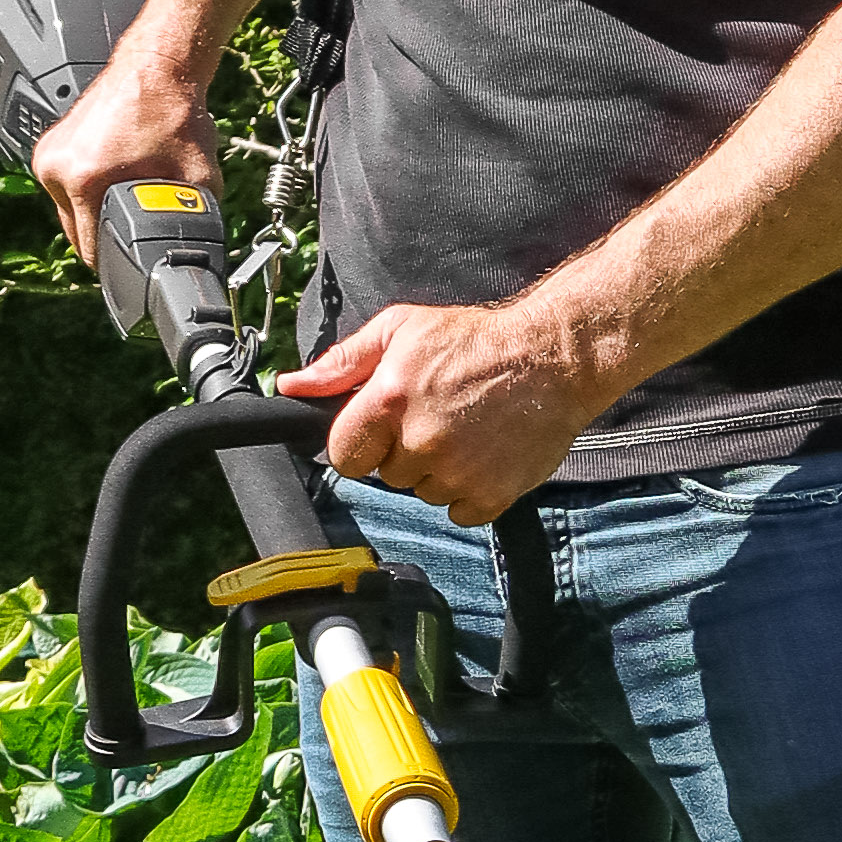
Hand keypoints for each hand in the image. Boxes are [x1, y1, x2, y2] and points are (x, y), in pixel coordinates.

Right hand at [31, 40, 216, 266]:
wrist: (157, 67)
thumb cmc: (173, 111)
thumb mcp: (198, 179)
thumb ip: (195, 219)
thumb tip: (198, 246)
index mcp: (84, 179)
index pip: (89, 250)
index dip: (116, 260)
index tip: (131, 260)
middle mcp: (57, 167)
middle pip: (76, 233)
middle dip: (106, 233)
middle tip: (136, 218)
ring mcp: (49, 154)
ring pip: (70, 210)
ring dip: (95, 211)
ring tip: (125, 190)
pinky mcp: (50, 145)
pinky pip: (67, 186)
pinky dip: (88, 188)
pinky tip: (113, 174)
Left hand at [281, 294, 604, 519]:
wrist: (551, 357)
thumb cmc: (473, 340)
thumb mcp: (400, 330)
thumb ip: (341, 363)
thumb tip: (291, 386)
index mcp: (389, 400)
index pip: (343, 455)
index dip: (359, 443)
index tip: (380, 429)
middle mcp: (420, 441)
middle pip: (386, 475)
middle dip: (402, 451)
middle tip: (435, 417)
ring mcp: (458, 472)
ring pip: (423, 493)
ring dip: (436, 471)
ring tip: (465, 432)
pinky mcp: (492, 495)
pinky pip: (459, 511)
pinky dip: (469, 491)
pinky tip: (484, 455)